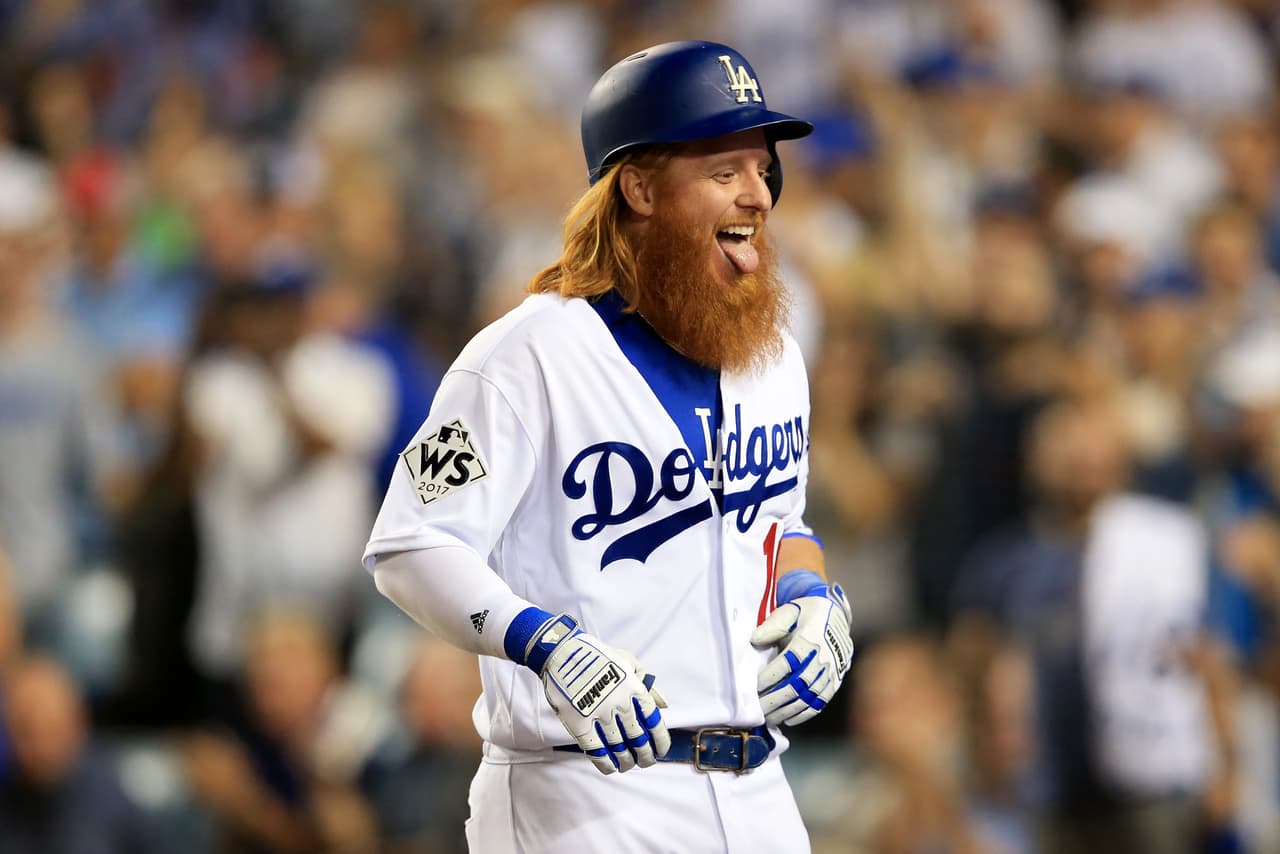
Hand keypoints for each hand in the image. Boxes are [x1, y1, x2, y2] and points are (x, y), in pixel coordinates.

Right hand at [529, 615, 670, 773]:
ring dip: (626, 760)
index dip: (660, 739)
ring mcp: (599, 713)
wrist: (563, 653)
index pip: (654, 720)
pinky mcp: (579, 722)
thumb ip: (648, 683)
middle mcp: (620, 703)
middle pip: (638, 737)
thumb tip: (664, 704)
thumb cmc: (598, 655)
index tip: (661, 750)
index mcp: (634, 687)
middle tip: (646, 762)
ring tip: (628, 766)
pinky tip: (610, 767)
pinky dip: (604, 762)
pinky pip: (595, 749)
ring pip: (618, 746)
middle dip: (645, 755)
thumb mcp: (628, 661)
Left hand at [750, 584, 852, 725]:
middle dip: (775, 700)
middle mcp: (823, 658)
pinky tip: (789, 719)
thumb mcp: (788, 611)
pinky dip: (804, 713)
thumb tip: (754, 640)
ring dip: (787, 710)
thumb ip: (772, 625)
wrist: (835, 613)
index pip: (786, 664)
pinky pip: (821, 702)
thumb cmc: (805, 612)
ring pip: (808, 697)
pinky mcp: (836, 680)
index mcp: (810, 639)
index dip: (769, 677)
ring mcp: (832, 671)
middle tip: (756, 710)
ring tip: (768, 718)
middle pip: (797, 685)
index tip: (752, 686)